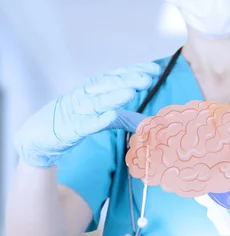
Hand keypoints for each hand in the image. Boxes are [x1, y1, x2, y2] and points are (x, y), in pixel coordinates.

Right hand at [14, 62, 160, 167]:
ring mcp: (77, 110)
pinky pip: (85, 124)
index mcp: (94, 89)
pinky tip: (110, 116)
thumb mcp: (103, 118)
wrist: (40, 138)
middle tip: (147, 79)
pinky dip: (97, 120)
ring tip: (131, 93)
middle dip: (128, 80)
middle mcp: (86, 94)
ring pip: (98, 102)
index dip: (135, 71)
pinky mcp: (70, 129)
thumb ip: (125, 118)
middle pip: (109, 85)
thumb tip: (148, 121)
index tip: (155, 70)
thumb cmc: (74, 122)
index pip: (118, 76)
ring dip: (115, 96)